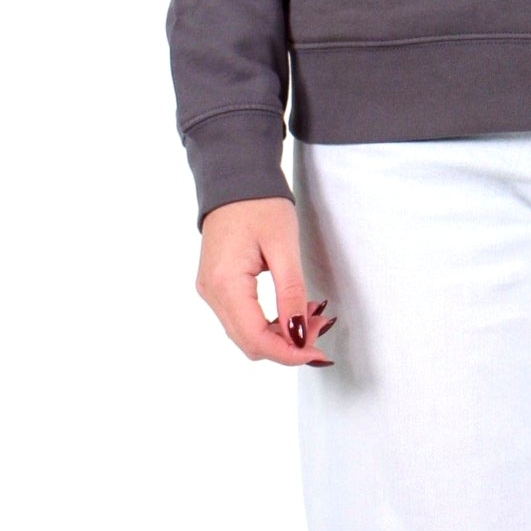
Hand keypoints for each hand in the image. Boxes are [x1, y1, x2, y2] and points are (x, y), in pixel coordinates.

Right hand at [196, 196, 336, 365]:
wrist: (235, 177)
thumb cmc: (260, 204)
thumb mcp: (283, 246)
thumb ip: (290, 293)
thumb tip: (298, 336)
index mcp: (224, 284)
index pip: (255, 339)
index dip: (288, 353)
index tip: (318, 353)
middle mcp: (211, 293)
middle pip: (249, 342)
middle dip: (287, 344)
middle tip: (320, 327)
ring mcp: (211, 290)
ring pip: (245, 333)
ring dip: (279, 334)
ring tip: (310, 316)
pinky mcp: (216, 285)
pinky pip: (241, 317)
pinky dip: (268, 321)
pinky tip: (292, 309)